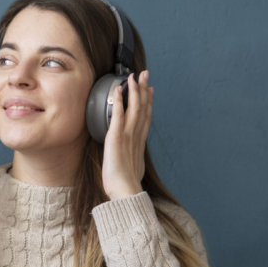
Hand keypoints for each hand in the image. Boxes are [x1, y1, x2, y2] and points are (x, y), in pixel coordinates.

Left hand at [101, 70, 151, 198]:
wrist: (126, 192)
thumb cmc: (125, 185)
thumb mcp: (133, 168)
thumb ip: (133, 160)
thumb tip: (132, 162)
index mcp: (140, 143)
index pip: (146, 117)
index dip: (149, 102)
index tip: (151, 90)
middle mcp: (136, 136)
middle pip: (143, 108)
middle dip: (144, 90)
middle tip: (145, 74)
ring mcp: (127, 135)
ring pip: (134, 108)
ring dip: (134, 90)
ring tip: (133, 76)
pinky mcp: (116, 137)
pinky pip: (118, 115)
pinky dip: (118, 101)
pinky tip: (118, 90)